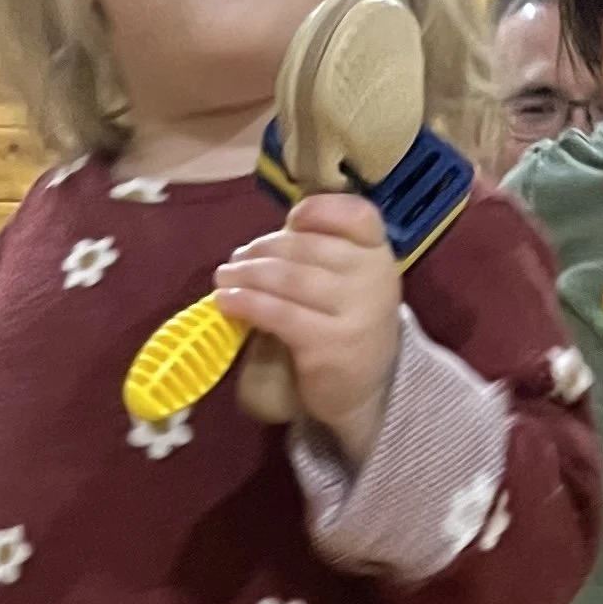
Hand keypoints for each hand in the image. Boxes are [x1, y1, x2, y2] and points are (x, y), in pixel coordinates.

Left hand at [213, 193, 401, 464]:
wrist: (363, 392)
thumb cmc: (344, 327)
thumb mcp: (347, 284)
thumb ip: (320, 254)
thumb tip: (261, 245)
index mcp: (378, 255)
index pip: (358, 215)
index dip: (320, 210)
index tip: (291, 220)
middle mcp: (374, 278)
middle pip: (307, 246)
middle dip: (262, 249)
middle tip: (236, 260)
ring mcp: (356, 313)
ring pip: (288, 278)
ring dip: (246, 275)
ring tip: (224, 278)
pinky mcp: (331, 344)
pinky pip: (279, 314)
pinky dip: (247, 303)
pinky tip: (227, 302)